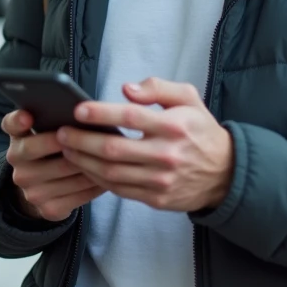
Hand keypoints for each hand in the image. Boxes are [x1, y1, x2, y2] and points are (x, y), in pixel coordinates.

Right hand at [2, 110, 104, 221]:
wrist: (42, 189)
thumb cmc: (53, 151)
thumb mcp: (45, 133)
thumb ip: (53, 120)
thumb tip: (83, 112)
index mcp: (17, 139)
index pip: (11, 124)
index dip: (18, 120)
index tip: (28, 117)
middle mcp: (17, 165)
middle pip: (43, 150)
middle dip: (70, 141)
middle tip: (94, 134)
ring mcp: (30, 189)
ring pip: (65, 172)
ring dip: (90, 163)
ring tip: (110, 154)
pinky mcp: (47, 209)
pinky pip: (77, 196)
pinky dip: (95, 186)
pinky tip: (108, 177)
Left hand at [56, 79, 233, 211]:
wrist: (226, 173)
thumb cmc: (199, 130)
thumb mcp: (188, 99)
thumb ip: (158, 88)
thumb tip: (126, 89)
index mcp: (174, 127)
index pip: (130, 118)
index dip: (101, 114)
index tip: (78, 110)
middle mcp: (167, 155)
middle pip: (114, 150)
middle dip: (81, 141)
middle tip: (61, 133)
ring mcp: (161, 180)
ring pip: (112, 173)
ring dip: (83, 162)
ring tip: (66, 150)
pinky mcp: (157, 199)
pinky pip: (119, 190)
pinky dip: (98, 179)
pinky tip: (85, 167)